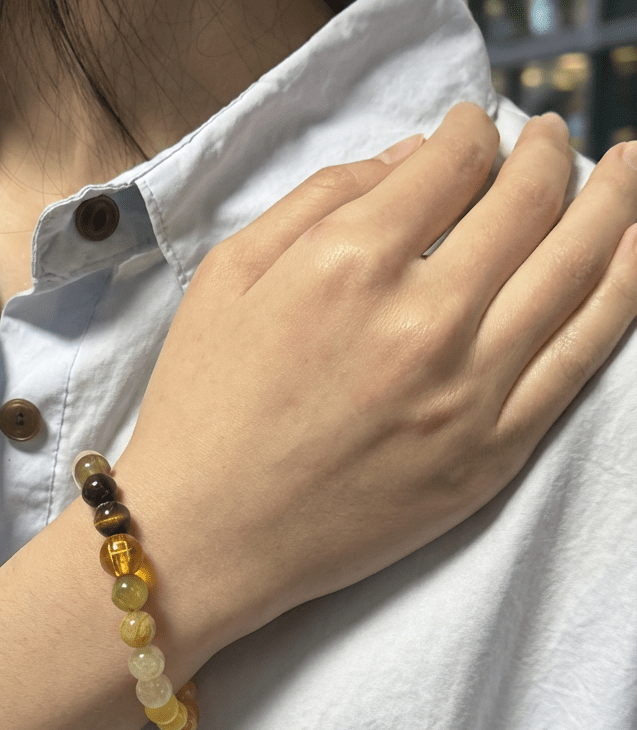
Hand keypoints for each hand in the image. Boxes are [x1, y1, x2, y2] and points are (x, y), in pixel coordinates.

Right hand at [116, 103, 636, 662]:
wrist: (208, 535)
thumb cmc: (203, 407)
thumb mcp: (228, 276)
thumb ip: (320, 199)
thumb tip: (414, 160)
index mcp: (348, 265)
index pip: (452, 163)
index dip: (472, 129)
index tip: (474, 127)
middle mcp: (422, 320)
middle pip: (528, 203)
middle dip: (548, 152)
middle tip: (551, 135)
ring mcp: (468, 392)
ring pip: (578, 269)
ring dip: (613, 202)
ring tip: (624, 169)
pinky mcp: (492, 453)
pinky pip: (583, 356)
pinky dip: (624, 289)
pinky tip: (634, 249)